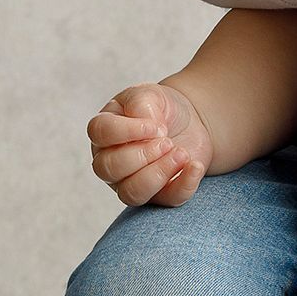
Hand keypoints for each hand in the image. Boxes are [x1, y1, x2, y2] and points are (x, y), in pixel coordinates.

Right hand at [87, 79, 214, 207]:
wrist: (187, 122)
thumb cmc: (159, 108)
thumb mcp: (150, 94)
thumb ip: (141, 103)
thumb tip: (146, 124)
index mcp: (104, 132)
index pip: (100, 133)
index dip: (128, 131)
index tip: (157, 126)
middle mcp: (110, 161)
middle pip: (108, 168)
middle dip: (142, 154)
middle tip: (167, 141)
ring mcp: (130, 182)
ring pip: (130, 193)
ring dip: (159, 173)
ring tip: (181, 153)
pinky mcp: (159, 194)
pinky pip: (167, 200)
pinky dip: (184, 185)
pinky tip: (196, 165)